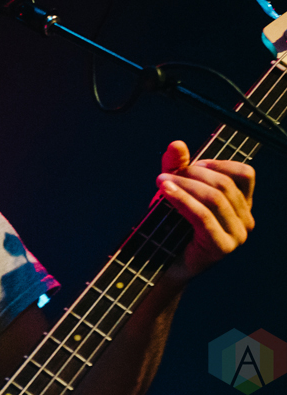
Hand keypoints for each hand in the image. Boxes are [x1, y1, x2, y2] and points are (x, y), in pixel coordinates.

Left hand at [154, 141, 254, 281]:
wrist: (158, 260)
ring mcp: (236, 235)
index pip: (245, 173)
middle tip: (165, 174)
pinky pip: (204, 217)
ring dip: (185, 186)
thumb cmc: (169, 223)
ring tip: (160, 181)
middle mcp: (245, 219)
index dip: (217, 163)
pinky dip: (183, 200)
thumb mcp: (173, 188)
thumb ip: (176, 166)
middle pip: (225, 184)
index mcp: (241, 203)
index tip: (190, 164)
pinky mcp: (222, 247)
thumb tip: (177, 143)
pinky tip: (165, 192)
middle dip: (192, 174)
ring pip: (215, 199)